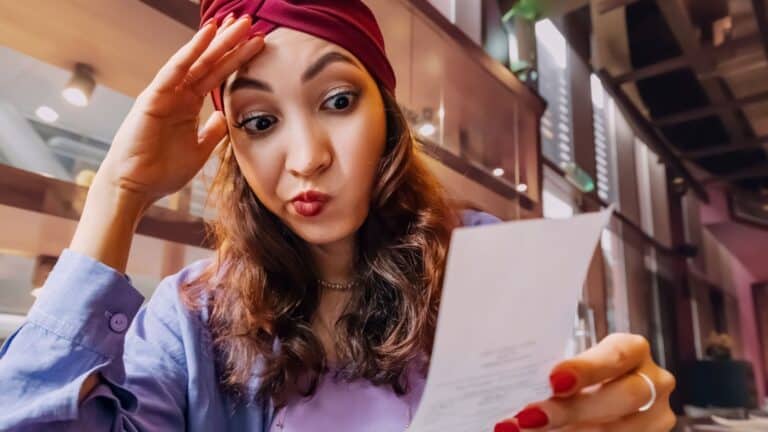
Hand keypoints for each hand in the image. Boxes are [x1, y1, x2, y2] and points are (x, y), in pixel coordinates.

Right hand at [93, 13, 263, 207]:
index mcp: (188, 105)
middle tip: (251, 23)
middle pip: (210, 63)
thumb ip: (213, 132)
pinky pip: (176, 69)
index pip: (217, 76)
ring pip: (196, 61)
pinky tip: (208, 34)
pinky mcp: (153, 97)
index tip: (257, 44)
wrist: (137, 188)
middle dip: (230, 43)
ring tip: (237, 23)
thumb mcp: (199, 151)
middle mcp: (178, 94)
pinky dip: (192, 50)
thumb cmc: (162, 172)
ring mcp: (165, 93)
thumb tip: (225, 116)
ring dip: (217, 41)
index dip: (236, 59)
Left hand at [495, 333, 676, 431]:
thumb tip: (515, 379)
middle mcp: (653, 381)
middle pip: (621, 397)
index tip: (552, 381)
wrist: (595, 401)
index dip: (585, 369)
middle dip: (571, 410)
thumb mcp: (571, 365)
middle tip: (528, 417)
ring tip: (526, 431)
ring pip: (618, 430)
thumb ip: (556, 372)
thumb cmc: (576, 376)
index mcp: (632, 350)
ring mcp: (656, 416)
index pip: (615, 355)